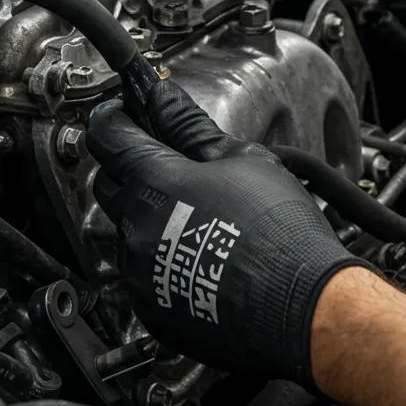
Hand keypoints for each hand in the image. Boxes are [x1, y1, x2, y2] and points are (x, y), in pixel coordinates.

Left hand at [86, 80, 367, 388]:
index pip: (106, 135)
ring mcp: (140, 271)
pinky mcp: (152, 307)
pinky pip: (141, 272)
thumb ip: (189, 126)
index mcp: (154, 181)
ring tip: (195, 216)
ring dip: (147, 216)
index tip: (125, 110)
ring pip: (125, 229)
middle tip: (166, 160)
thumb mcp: (240, 159)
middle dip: (127, 165)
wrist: (300, 305)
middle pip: (107, 182)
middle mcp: (135, 227)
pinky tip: (197, 254)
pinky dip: (160, 258)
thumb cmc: (278, 232)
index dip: (113, 115)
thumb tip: (163, 97)